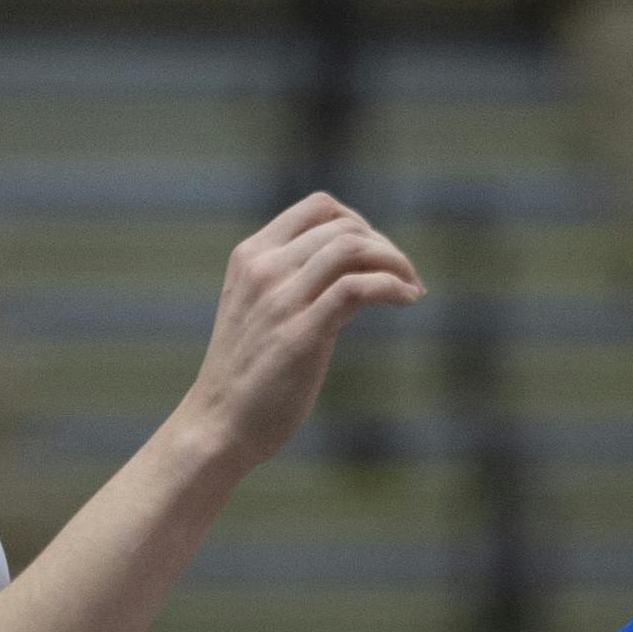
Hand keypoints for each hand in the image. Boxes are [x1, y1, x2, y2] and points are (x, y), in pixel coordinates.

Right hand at [173, 193, 423, 474]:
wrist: (219, 424)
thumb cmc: (247, 377)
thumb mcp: (261, 313)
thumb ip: (293, 286)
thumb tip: (349, 277)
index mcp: (251, 256)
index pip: (318, 207)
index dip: (362, 224)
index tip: (380, 257)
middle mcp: (263, 267)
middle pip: (344, 226)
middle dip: (386, 247)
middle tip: (408, 278)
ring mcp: (280, 298)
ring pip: (351, 248)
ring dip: (396, 263)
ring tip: (414, 289)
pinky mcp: (301, 332)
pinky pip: (356, 288)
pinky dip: (391, 286)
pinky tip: (408, 300)